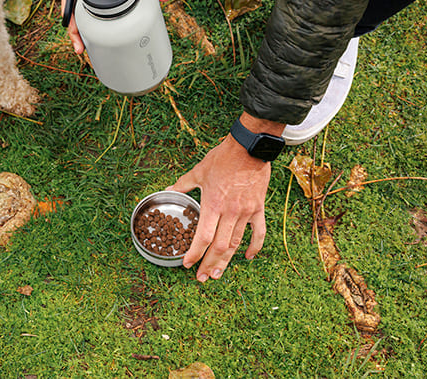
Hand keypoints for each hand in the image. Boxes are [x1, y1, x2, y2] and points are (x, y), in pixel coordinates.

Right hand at [61, 0, 169, 53]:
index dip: (70, 20)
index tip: (77, 38)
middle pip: (72, 8)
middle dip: (74, 30)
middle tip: (81, 49)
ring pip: (79, 6)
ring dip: (81, 24)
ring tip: (88, 43)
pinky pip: (90, 2)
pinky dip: (91, 16)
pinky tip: (101, 27)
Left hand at [167, 114, 279, 281]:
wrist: (249, 148)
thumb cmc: (222, 158)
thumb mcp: (199, 171)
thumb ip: (183, 184)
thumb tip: (168, 189)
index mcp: (213, 204)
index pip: (203, 237)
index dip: (195, 253)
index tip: (188, 264)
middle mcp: (229, 212)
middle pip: (219, 246)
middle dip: (209, 264)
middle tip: (202, 277)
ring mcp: (245, 212)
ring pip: (236, 243)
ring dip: (227, 261)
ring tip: (218, 273)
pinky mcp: (258, 208)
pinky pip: (258, 232)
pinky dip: (254, 247)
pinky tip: (247, 257)